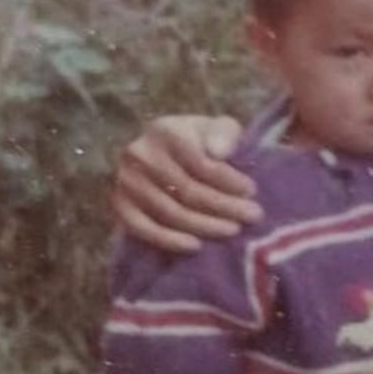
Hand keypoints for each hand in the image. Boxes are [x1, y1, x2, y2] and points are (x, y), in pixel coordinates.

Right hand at [112, 116, 259, 252]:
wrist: (161, 152)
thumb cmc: (197, 141)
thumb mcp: (215, 127)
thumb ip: (224, 132)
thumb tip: (219, 153)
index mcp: (165, 130)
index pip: (200, 162)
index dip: (229, 180)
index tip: (253, 192)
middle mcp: (139, 154)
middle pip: (187, 190)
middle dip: (224, 206)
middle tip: (252, 217)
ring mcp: (126, 182)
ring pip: (170, 212)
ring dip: (204, 226)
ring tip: (233, 231)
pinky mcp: (119, 205)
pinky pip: (143, 229)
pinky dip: (169, 240)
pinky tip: (195, 246)